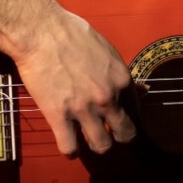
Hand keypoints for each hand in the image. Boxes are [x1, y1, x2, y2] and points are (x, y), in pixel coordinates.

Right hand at [12, 2, 136, 157]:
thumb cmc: (72, 34)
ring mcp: (84, 110)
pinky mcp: (58, 116)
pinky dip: (70, 150)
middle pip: (125, 135)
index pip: (136, 111)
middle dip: (119, 137)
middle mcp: (108, 98)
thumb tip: (143, 89)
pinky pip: (69, 148)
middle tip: (109, 133)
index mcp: (122, 80)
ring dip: (96, 145)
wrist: (40, 32)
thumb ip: (122, 74)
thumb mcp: (107, 51)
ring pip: (101, 147)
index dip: (128, 115)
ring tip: (88, 138)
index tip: (120, 116)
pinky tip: (68, 142)